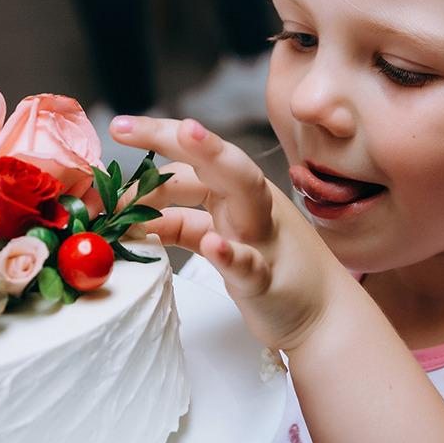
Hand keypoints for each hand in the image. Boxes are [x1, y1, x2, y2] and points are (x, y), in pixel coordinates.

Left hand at [109, 115, 351, 351]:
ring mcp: (265, 239)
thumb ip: (181, 222)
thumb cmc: (273, 272)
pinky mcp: (268, 281)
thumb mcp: (220, 237)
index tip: (118, 127)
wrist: (325, 317)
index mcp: (239, 194)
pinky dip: (231, 254)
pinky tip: (215, 245)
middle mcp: (254, 205)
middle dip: (174, 136)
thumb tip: (131, 213)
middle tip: (123, 126)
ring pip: (244, 190)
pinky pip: (250, 264)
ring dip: (216, 160)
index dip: (158, 142)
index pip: (194, 162)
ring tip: (188, 134)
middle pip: (216, 160)